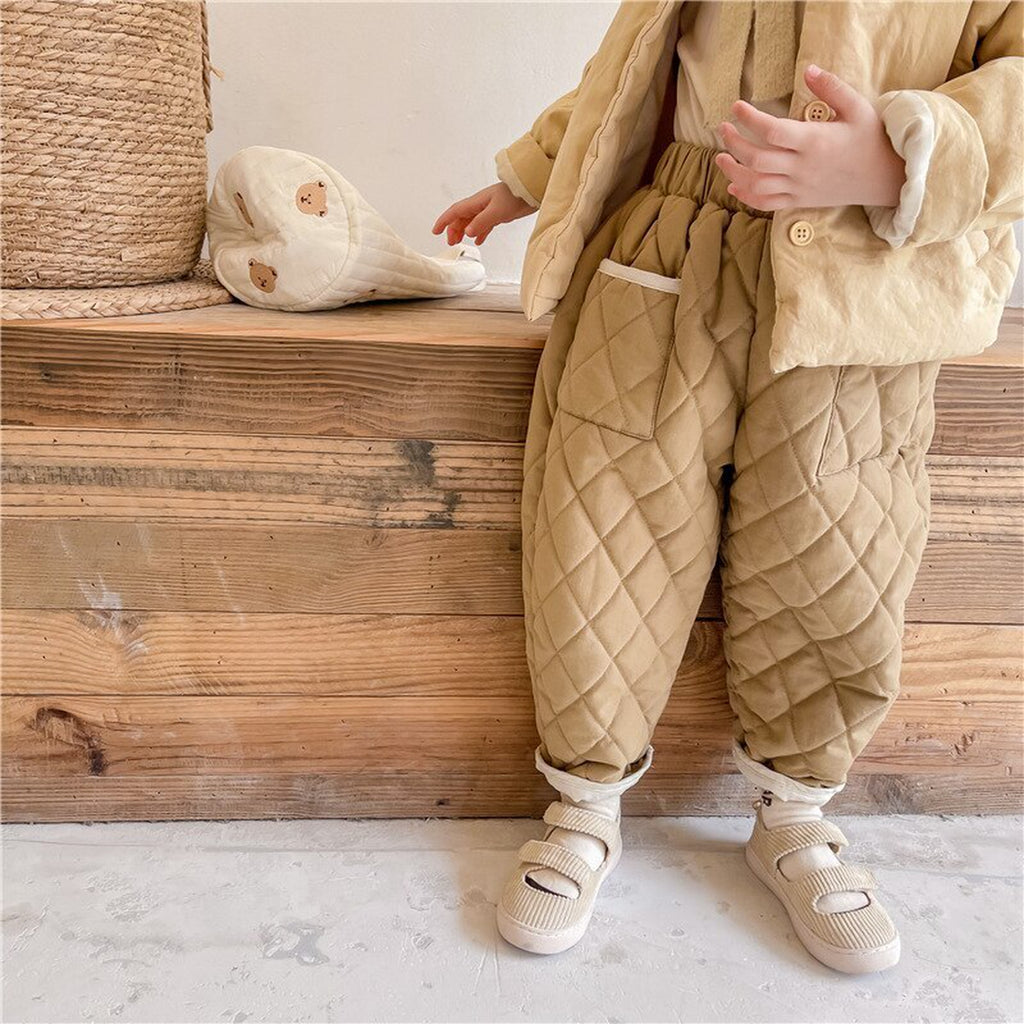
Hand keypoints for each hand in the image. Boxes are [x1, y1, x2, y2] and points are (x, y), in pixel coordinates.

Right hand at [432, 182, 535, 245]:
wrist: (532, 190)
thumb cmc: (516, 196)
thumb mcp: (497, 211)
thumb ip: (482, 222)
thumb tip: (467, 232)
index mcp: (477, 202)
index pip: (455, 211)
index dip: (444, 221)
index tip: (435, 231)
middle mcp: (481, 204)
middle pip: (461, 217)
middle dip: (453, 229)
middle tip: (451, 242)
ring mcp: (489, 209)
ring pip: (471, 221)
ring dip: (464, 231)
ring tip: (460, 242)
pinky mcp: (498, 213)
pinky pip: (484, 224)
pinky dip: (479, 232)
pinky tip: (479, 240)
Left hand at [714, 64, 905, 211]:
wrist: (884, 177)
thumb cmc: (871, 139)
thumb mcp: (857, 107)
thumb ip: (832, 88)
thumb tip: (808, 70)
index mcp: (815, 141)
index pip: (772, 131)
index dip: (749, 119)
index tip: (736, 107)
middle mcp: (803, 167)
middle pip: (757, 159)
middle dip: (734, 143)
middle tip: (723, 129)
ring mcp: (799, 187)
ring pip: (756, 184)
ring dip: (733, 171)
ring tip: (720, 157)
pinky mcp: (799, 200)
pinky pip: (766, 203)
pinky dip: (746, 196)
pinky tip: (734, 184)